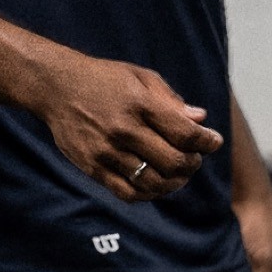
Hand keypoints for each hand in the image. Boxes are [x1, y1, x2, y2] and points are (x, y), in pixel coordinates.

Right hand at [39, 48, 223, 202]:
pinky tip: (157, 183)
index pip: (184, 133)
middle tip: (196, 158)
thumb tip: (201, 120)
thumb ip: (171, 101)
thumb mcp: (140, 78)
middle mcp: (123, 129)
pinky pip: (128, 192)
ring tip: (180, 173)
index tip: (214, 142)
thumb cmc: (104, 79)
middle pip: (173, 162)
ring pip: (153, 182)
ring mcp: (106, 152)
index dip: (206, 142)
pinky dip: (149, 193)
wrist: (57, 87)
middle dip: (193, 163)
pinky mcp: (93, 168)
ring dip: (175, 181)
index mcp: (139, 103)